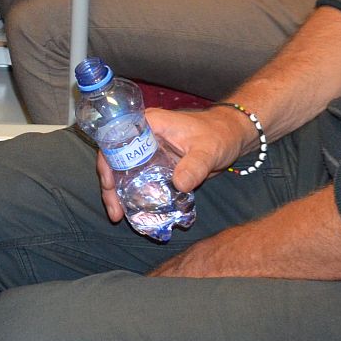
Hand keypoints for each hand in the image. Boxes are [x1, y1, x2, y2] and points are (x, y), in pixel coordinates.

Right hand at [93, 105, 250, 221]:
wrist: (232, 138)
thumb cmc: (219, 135)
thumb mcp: (208, 150)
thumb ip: (195, 166)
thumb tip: (179, 185)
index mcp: (149, 124)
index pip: (117, 139)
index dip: (108, 161)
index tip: (110, 184)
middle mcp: (143, 137)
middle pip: (116, 159)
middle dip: (110, 186)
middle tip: (114, 211)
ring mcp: (149, 152)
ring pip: (125, 172)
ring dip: (120, 193)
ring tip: (119, 215)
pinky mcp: (156, 166)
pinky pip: (140, 180)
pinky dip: (135, 195)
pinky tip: (136, 212)